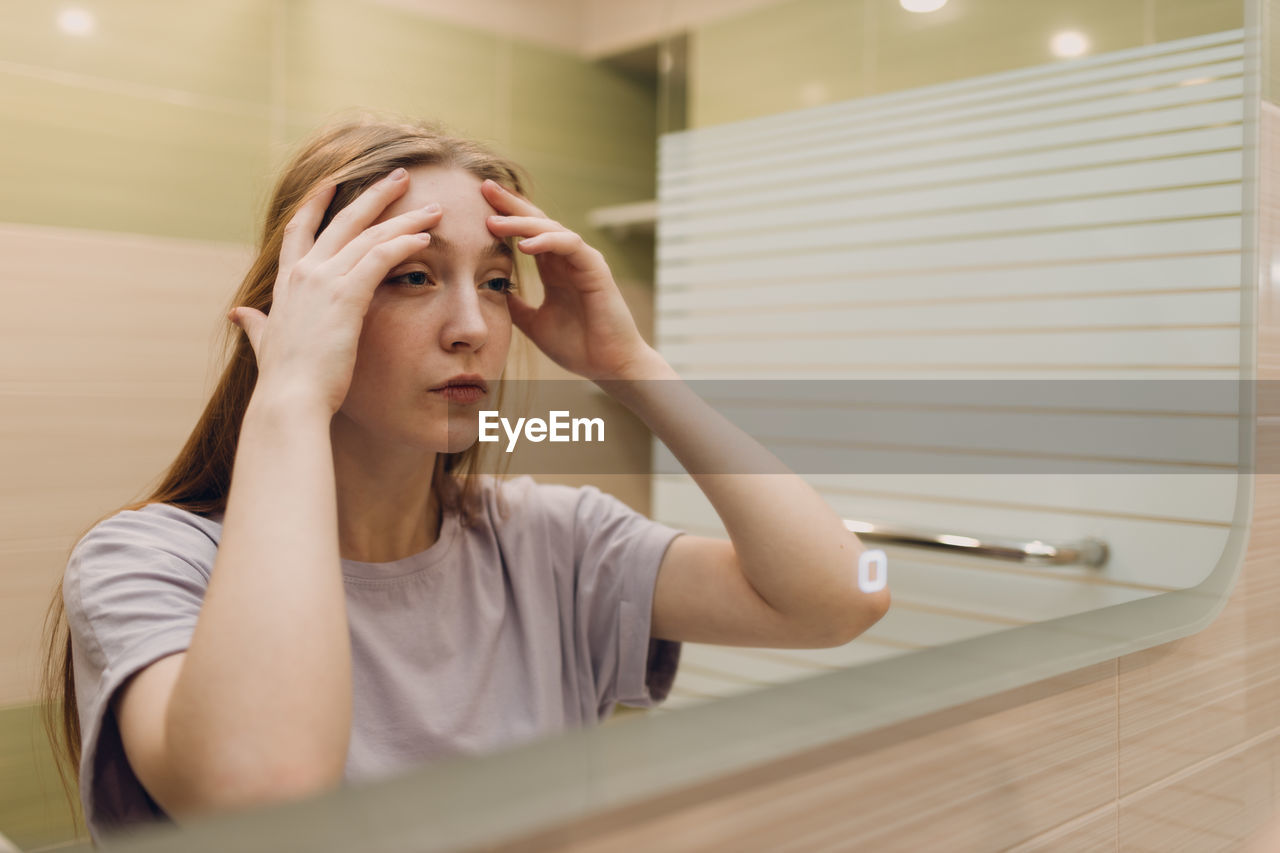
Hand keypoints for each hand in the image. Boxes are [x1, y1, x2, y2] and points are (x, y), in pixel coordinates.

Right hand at [228, 169, 443, 415]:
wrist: (290, 399)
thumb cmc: (284, 380)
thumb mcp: (265, 344)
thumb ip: (255, 325)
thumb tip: (239, 315)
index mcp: (287, 282)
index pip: (300, 229)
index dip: (316, 202)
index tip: (334, 182)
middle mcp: (304, 273)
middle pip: (343, 220)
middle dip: (375, 195)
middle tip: (401, 176)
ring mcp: (323, 281)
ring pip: (369, 235)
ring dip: (405, 218)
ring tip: (433, 208)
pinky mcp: (345, 295)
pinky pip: (380, 257)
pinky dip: (404, 243)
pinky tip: (426, 238)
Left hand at [482, 179, 652, 381]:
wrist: (609, 366)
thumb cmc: (578, 347)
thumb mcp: (534, 324)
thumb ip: (516, 305)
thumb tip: (492, 291)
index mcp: (554, 269)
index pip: (527, 233)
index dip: (505, 216)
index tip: (477, 203)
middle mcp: (568, 259)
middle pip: (537, 221)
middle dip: (510, 204)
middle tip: (484, 187)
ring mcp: (582, 261)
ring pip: (551, 228)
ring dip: (521, 223)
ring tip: (493, 222)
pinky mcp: (595, 268)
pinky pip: (569, 245)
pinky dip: (547, 241)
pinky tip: (524, 245)